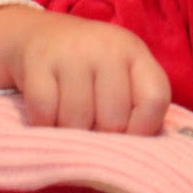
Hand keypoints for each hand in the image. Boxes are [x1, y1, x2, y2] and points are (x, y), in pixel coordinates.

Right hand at [0, 5, 170, 135]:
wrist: (38, 35)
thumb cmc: (89, 68)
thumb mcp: (121, 75)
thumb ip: (137, 106)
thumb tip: (140, 158)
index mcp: (134, 52)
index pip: (154, 99)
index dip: (144, 128)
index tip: (127, 136)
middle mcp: (106, 47)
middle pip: (113, 120)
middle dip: (101, 136)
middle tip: (91, 128)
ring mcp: (71, 52)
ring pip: (77, 121)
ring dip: (71, 134)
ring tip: (69, 123)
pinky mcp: (38, 60)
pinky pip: (45, 113)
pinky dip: (44, 125)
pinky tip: (48, 117)